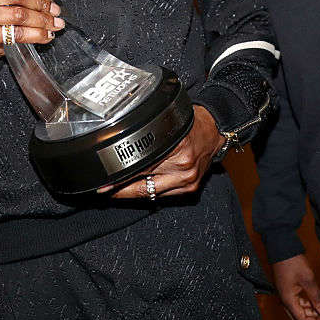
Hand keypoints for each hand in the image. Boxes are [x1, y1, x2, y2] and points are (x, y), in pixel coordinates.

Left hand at [99, 106, 224, 197]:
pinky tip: (141, 187)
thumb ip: (146, 139)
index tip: (105, 186)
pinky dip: (150, 192)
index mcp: (176, 150)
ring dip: (134, 193)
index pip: (141, 170)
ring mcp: (188, 182)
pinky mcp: (190, 189)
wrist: (215, 130)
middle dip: (122, 190)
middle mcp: (183, 169)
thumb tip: (118, 154)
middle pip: (144, 187)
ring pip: (152, 195)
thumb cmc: (190, 124)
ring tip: (119, 189)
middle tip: (107, 189)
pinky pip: (163, 196)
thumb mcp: (165, 124)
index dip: (120, 180)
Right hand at [272, 254, 319, 319]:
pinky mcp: (287, 288)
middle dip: (313, 318)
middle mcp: (285, 299)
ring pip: (298, 309)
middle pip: (299, 317)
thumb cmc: (292, 261)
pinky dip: (306, 303)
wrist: (282, 247)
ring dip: (310, 311)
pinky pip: (297, 301)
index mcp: (288, 300)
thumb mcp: (308, 279)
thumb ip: (316, 297)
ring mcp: (285, 294)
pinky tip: (315, 300)